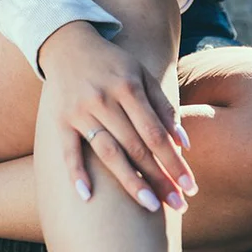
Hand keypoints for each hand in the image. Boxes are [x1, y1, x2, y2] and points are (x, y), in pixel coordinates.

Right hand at [39, 24, 196, 211]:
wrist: (68, 44)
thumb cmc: (113, 64)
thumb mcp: (141, 74)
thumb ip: (163, 106)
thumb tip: (184, 143)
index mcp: (128, 87)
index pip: (156, 132)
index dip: (174, 161)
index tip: (191, 187)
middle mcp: (105, 99)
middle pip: (136, 146)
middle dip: (159, 178)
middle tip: (179, 205)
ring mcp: (81, 110)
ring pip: (108, 152)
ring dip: (130, 182)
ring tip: (151, 207)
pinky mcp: (61, 119)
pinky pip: (69, 150)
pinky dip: (76, 173)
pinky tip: (88, 197)